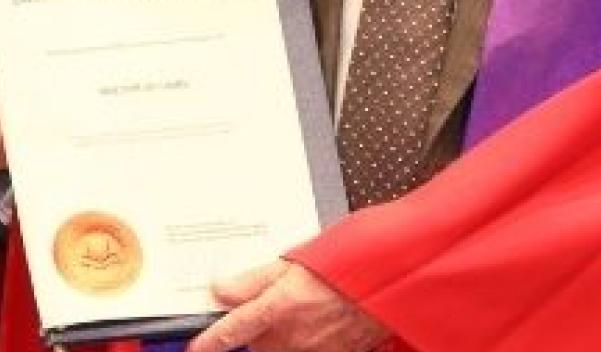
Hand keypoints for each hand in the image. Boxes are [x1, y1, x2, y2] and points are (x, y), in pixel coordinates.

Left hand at [190, 260, 387, 351]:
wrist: (403, 279)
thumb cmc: (358, 261)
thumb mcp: (302, 257)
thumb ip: (256, 277)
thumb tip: (221, 288)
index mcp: (279, 306)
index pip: (229, 332)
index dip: (209, 342)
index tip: (197, 347)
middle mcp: (292, 335)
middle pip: (258, 341)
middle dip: (262, 325)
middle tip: (282, 300)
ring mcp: (315, 349)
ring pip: (283, 347)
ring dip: (286, 334)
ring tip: (311, 307)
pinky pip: (312, 350)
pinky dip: (311, 338)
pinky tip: (327, 319)